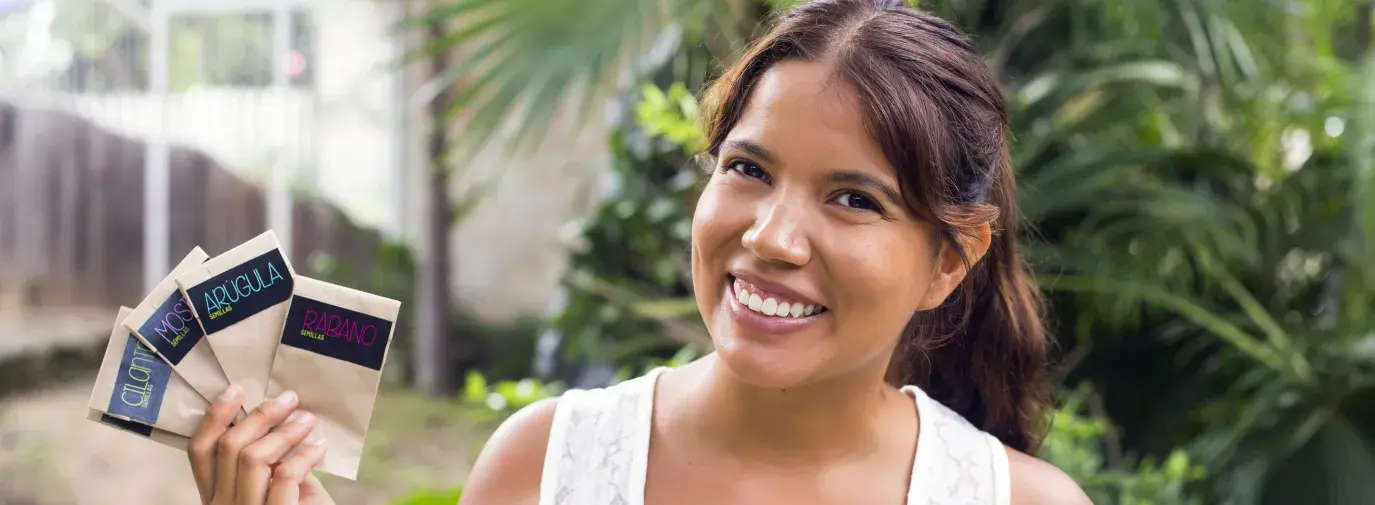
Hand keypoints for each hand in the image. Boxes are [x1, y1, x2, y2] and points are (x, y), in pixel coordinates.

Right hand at [189, 385, 335, 504]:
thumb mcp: (273, 488)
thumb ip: (267, 462)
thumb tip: (274, 417)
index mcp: (214, 497)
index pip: (198, 451)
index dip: (214, 416)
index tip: (236, 389)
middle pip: (229, 447)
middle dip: (260, 415)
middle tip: (289, 399)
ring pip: (253, 457)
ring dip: (285, 431)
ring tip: (308, 421)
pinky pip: (285, 475)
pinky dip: (305, 455)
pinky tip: (320, 447)